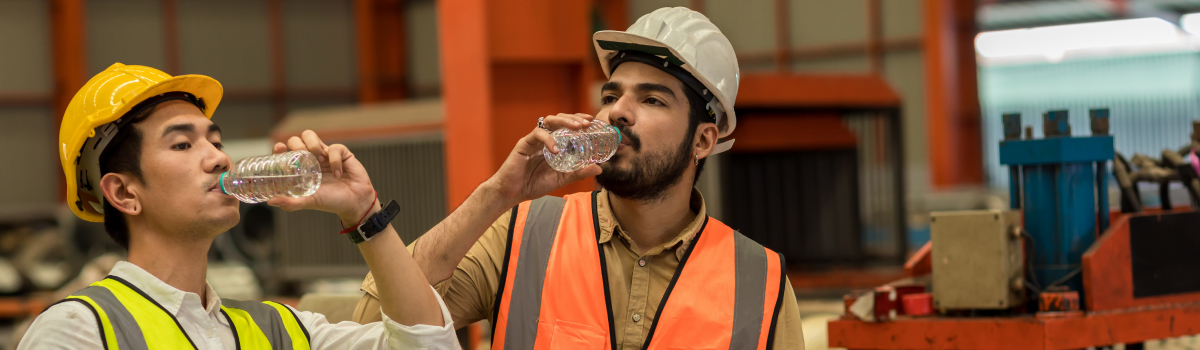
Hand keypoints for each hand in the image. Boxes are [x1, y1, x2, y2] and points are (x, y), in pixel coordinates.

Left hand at [266, 130, 376, 222]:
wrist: (355, 203)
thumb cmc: (332, 202)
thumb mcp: (309, 202)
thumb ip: (291, 203)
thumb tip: (270, 202)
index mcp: (301, 169)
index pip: (286, 152)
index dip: (280, 147)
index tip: (280, 148)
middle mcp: (311, 159)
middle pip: (297, 139)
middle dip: (297, 144)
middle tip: (303, 156)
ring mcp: (326, 154)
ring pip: (311, 135)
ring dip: (312, 144)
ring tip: (319, 160)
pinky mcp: (341, 153)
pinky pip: (335, 148)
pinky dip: (335, 161)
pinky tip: (338, 173)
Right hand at [485, 113, 602, 206]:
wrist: (512, 193)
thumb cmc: (533, 184)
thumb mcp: (561, 179)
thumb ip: (577, 173)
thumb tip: (599, 169)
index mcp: (552, 143)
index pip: (566, 125)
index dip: (578, 120)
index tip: (591, 120)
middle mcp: (544, 138)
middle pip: (559, 119)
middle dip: (574, 118)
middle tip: (587, 123)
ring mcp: (533, 140)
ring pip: (549, 121)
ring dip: (564, 122)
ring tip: (577, 127)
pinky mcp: (523, 144)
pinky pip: (537, 135)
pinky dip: (548, 140)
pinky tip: (556, 150)